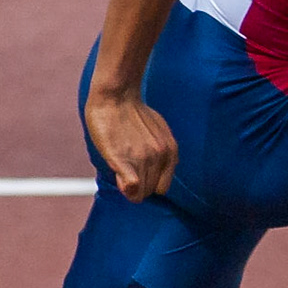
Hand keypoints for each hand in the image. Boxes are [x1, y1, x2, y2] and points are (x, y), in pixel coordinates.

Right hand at [84, 88, 178, 202]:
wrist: (116, 94)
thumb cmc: (132, 112)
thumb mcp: (159, 132)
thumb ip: (162, 152)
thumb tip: (158, 167)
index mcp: (171, 152)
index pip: (161, 187)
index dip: (147, 183)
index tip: (136, 173)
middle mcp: (161, 157)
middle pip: (149, 191)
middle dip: (137, 186)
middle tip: (125, 169)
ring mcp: (144, 159)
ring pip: (139, 192)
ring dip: (128, 185)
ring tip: (120, 164)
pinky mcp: (124, 159)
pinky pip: (132, 186)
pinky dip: (126, 187)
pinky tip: (119, 176)